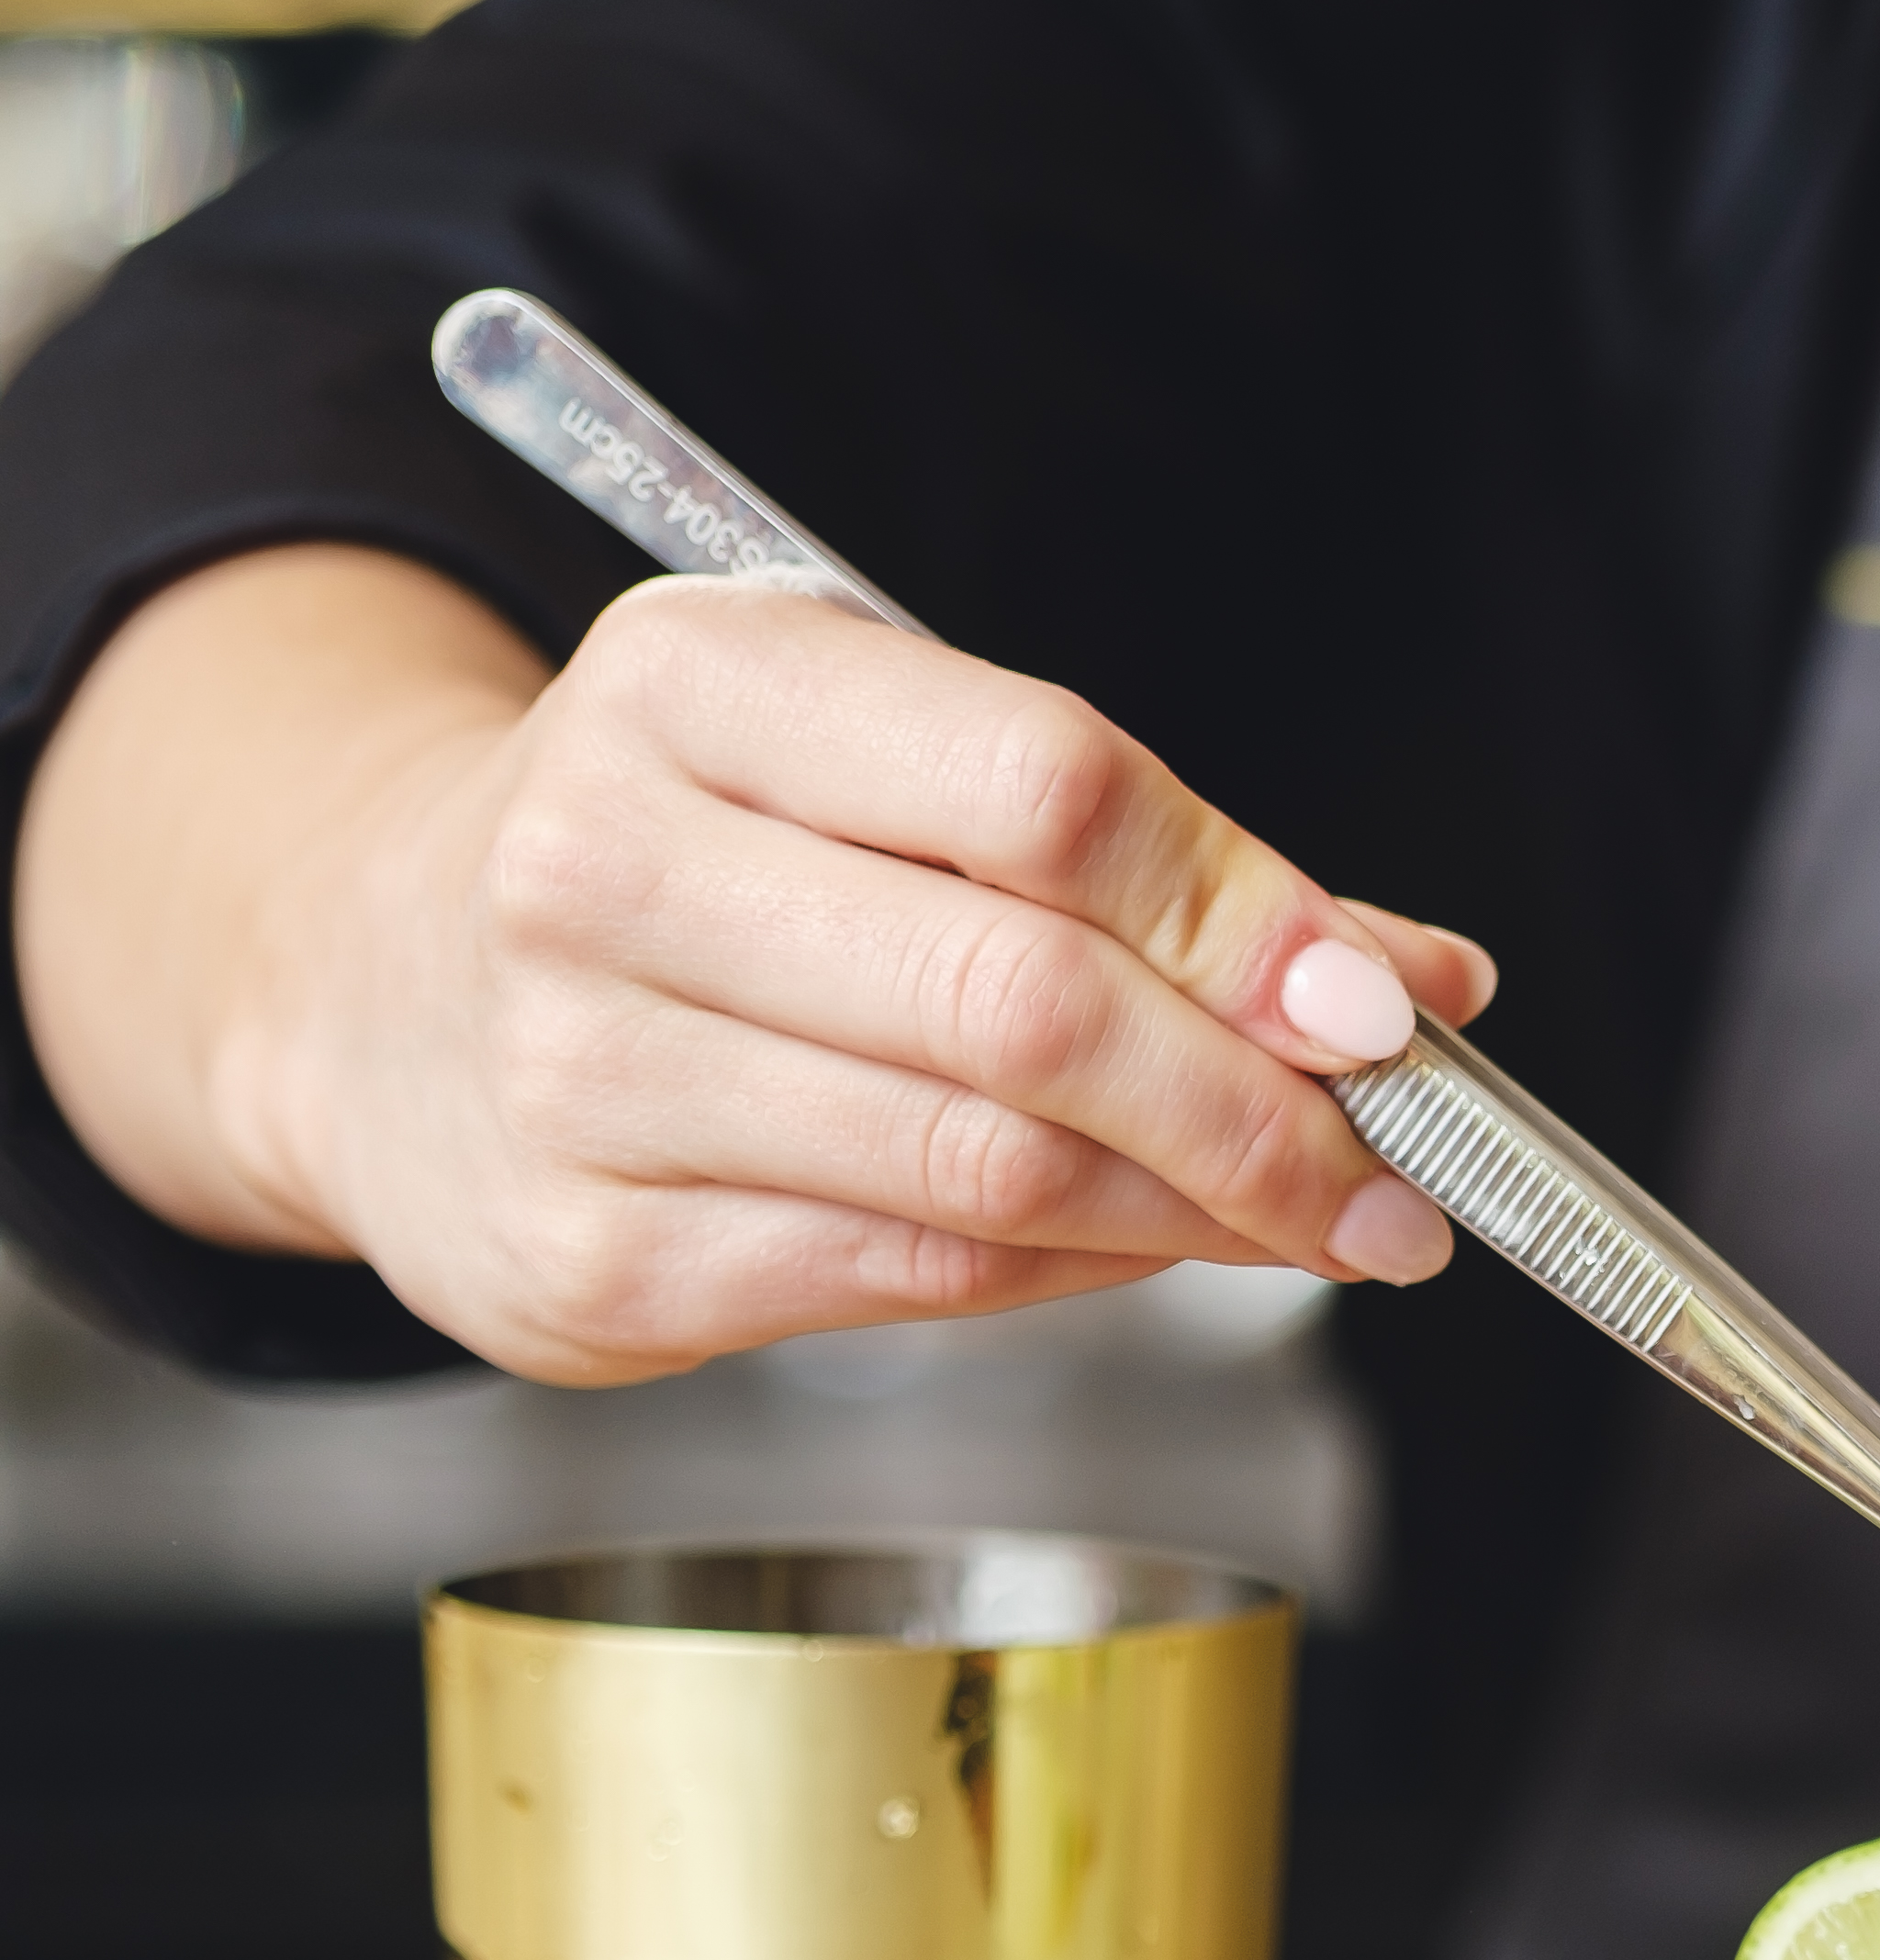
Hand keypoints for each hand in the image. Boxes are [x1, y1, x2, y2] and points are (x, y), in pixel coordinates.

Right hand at [14, 544, 1479, 1383]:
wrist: (383, 990)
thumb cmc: (710, 862)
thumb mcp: (894, 776)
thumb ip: (1157, 861)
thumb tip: (1417, 979)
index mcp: (696, 678)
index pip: (1041, 790)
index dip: (1246, 914)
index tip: (1388, 1008)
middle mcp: (604, 860)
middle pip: (1027, 1007)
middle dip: (1259, 1108)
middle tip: (1406, 1176)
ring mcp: (576, 1069)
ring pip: (989, 1169)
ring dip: (1202, 1213)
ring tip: (1321, 1219)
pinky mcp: (589, 1254)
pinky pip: (916, 1281)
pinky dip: (1082, 1272)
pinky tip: (1152, 1247)